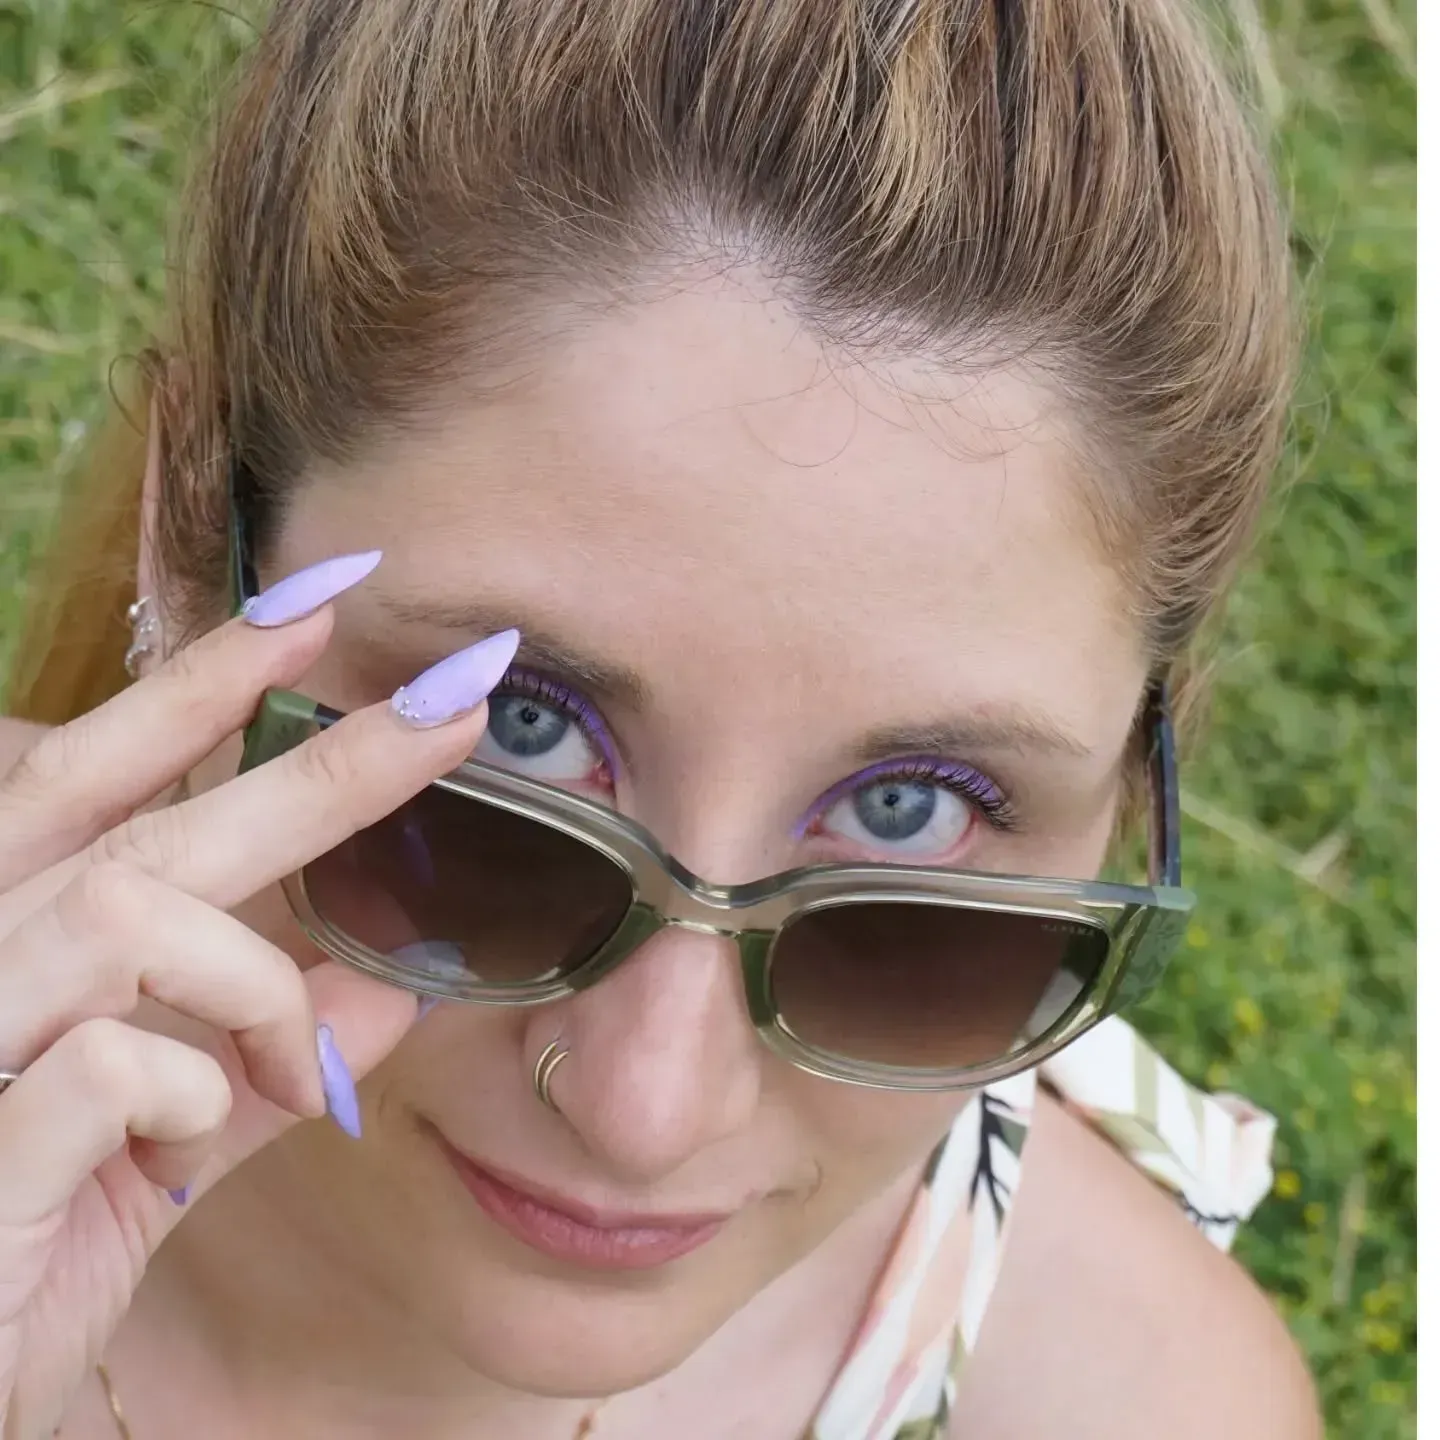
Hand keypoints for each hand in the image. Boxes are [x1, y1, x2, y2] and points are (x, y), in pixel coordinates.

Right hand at [0, 583, 509, 1439]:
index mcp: (6, 939)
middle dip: (321, 761)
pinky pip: (123, 1061)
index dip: (202, 686)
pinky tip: (179, 1144)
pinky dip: (197, 1090)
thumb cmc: (24, 1251)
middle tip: (458, 698)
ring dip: (253, 986)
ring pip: (136, 916)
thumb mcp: (157, 1151)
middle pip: (150, 826)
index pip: (100, 777)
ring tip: (282, 1061)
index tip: (313, 606)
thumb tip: (390, 994)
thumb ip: (261, 1067)